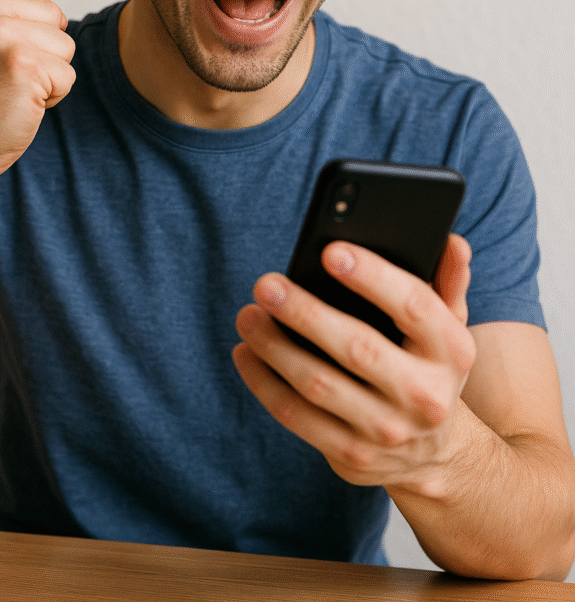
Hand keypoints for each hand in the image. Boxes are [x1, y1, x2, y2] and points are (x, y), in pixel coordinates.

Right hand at [0, 0, 75, 186]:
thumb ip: (8, 5)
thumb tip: (58, 11)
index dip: (30, 27)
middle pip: (55, 15)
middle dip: (43, 48)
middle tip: (4, 72)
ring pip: (65, 44)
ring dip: (48, 72)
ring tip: (11, 86)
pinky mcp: (23, 65)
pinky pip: (68, 75)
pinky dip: (53, 95)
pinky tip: (19, 102)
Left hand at [233, 235, 475, 495]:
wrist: (435, 454)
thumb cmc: (428, 366)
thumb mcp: (448, 327)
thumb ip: (448, 280)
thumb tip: (450, 241)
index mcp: (452, 350)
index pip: (415, 305)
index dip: (373, 276)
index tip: (329, 251)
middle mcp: (425, 395)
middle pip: (358, 347)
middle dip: (306, 313)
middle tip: (266, 284)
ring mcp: (388, 431)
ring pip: (320, 385)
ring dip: (275, 347)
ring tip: (248, 315)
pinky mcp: (353, 457)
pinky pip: (298, 417)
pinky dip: (265, 383)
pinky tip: (246, 353)